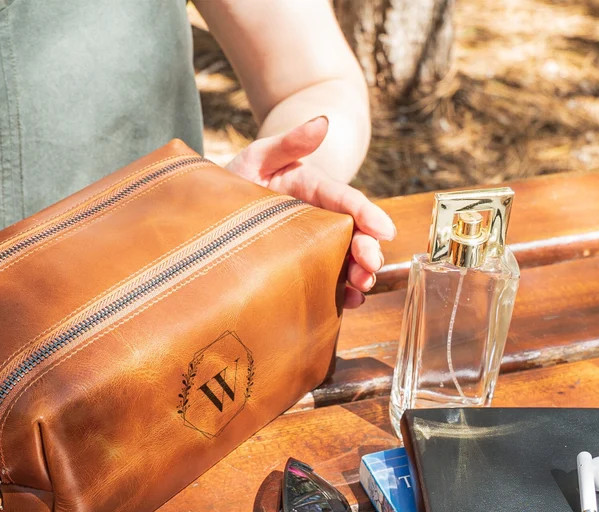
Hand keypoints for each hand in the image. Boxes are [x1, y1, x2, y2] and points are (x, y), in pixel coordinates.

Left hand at [225, 116, 395, 306]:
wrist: (212, 210)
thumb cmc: (237, 177)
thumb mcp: (259, 156)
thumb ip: (289, 142)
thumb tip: (322, 122)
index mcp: (314, 189)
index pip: (346, 200)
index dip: (368, 215)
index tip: (386, 231)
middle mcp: (319, 218)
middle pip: (352, 233)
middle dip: (367, 249)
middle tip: (371, 266)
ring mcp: (311, 244)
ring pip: (344, 259)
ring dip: (358, 274)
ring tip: (361, 287)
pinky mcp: (300, 265)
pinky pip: (325, 280)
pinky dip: (338, 293)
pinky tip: (346, 303)